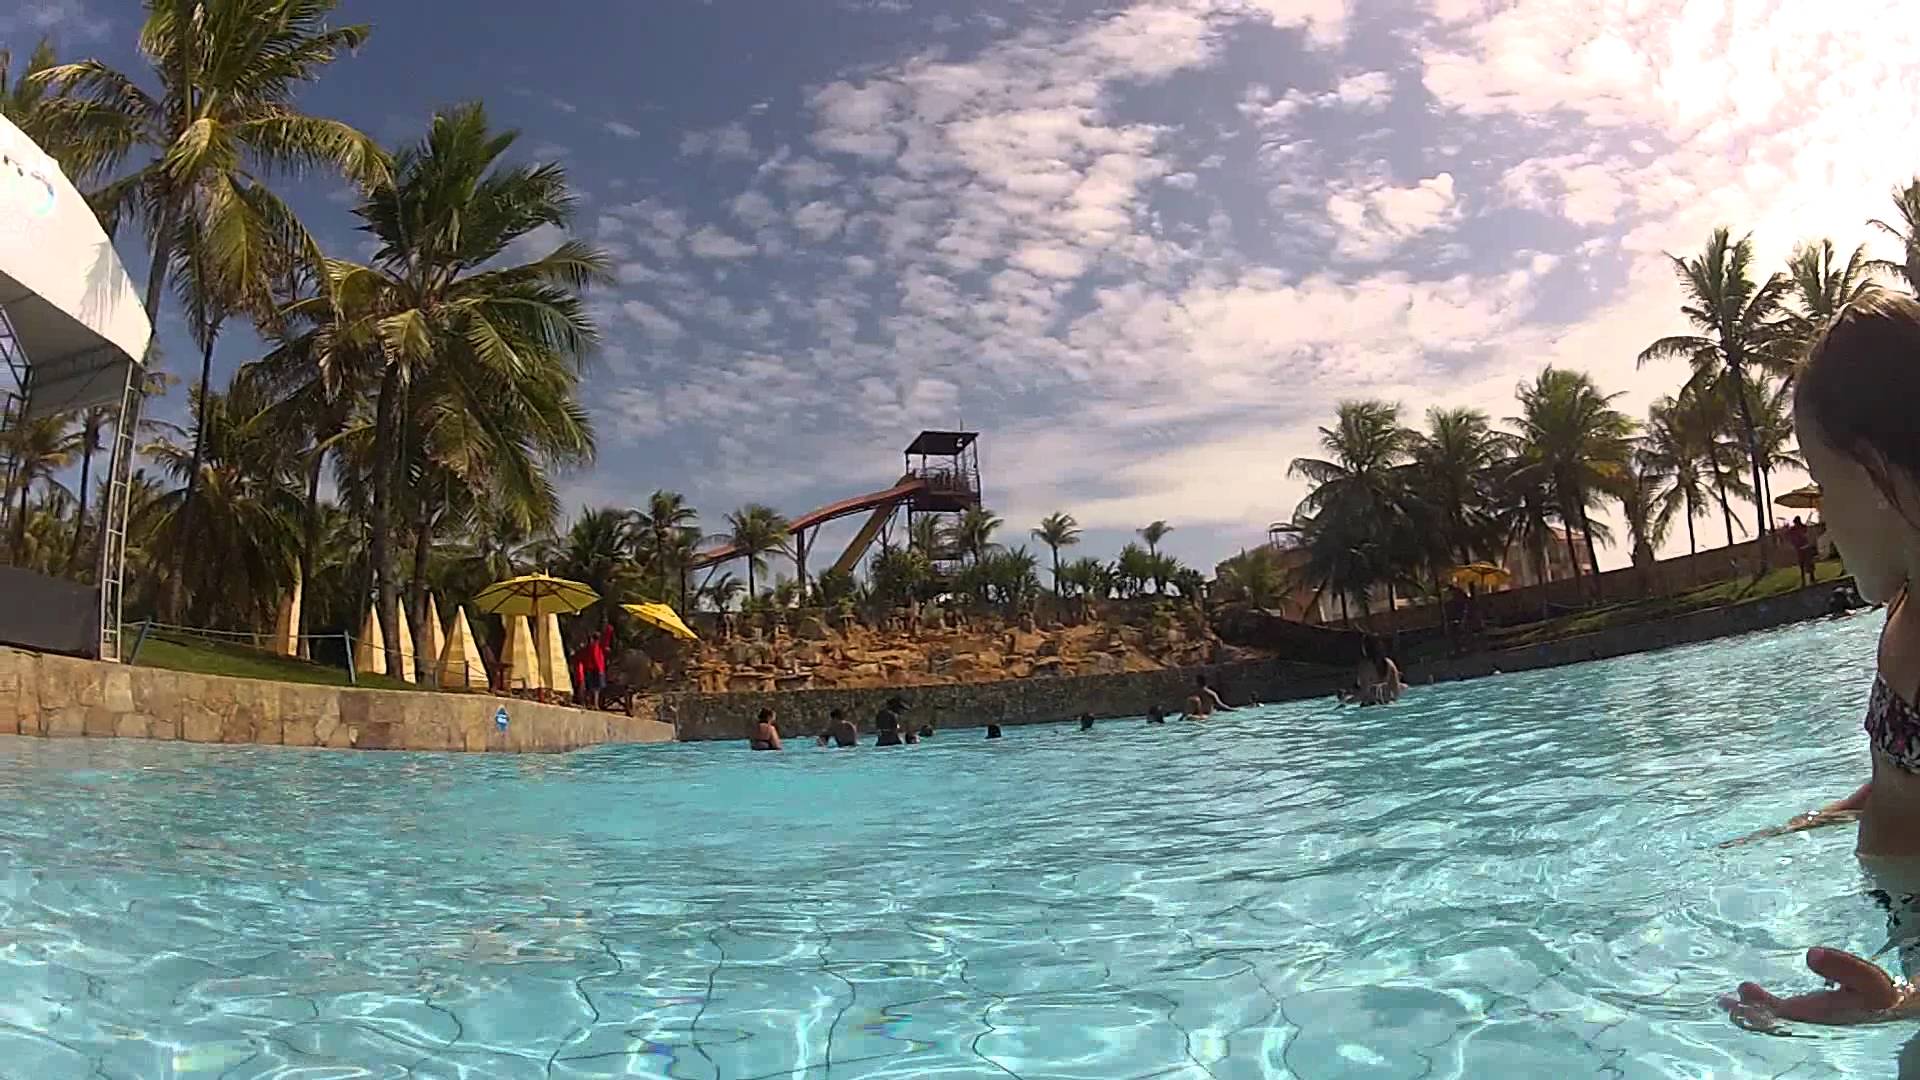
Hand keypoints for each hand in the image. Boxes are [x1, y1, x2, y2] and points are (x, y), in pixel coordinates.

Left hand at [1722, 947, 1907, 1029]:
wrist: (1884, 1003)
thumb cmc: (1875, 990)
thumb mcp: (1867, 977)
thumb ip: (1842, 966)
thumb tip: (1811, 953)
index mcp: (1823, 1012)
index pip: (1789, 1013)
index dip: (1764, 1005)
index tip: (1743, 990)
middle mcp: (1810, 1017)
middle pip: (1773, 1019)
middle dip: (1749, 1012)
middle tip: (1724, 1002)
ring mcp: (1805, 1015)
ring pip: (1771, 1016)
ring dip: (1749, 1009)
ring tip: (1724, 1000)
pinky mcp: (1804, 1009)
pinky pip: (1777, 1010)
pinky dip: (1759, 1003)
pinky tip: (1744, 993)